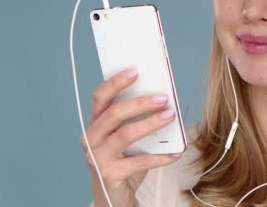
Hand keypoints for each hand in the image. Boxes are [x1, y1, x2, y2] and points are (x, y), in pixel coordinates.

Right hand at [81, 68, 181, 206]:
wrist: (113, 195)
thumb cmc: (122, 160)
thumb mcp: (126, 137)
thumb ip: (135, 119)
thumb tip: (162, 99)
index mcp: (95, 123)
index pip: (100, 97)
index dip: (116, 82)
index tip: (136, 71)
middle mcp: (91, 138)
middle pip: (114, 113)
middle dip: (140, 102)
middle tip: (163, 97)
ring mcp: (98, 157)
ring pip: (125, 134)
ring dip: (150, 123)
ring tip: (170, 116)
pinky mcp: (109, 174)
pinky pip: (139, 162)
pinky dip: (159, 157)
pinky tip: (174, 153)